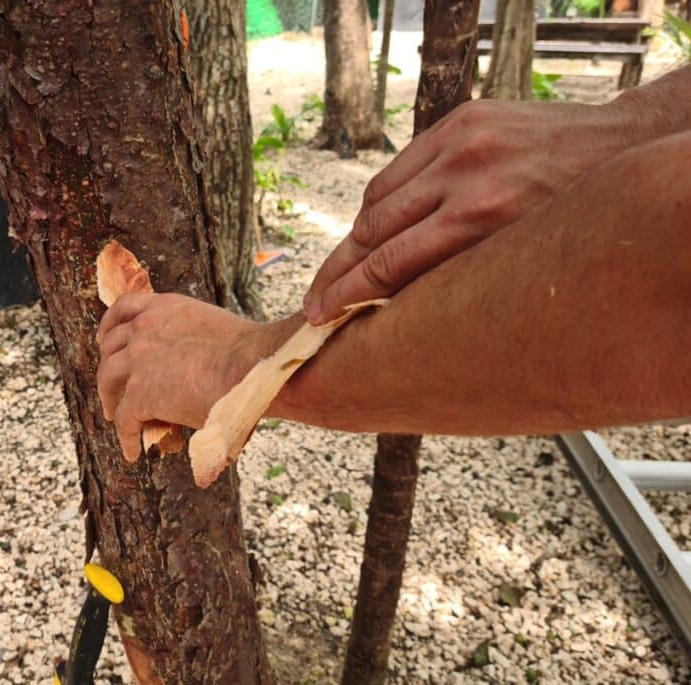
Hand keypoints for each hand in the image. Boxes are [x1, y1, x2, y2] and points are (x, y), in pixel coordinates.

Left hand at [96, 293, 279, 461]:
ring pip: (108, 380)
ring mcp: (138, 359)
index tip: (104, 339)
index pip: (126, 308)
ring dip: (109, 399)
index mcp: (165, 307)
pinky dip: (126, 437)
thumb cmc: (251, 355)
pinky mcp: (139, 393)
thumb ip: (191, 339)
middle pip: (111, 347)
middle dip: (108, 366)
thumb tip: (192, 365)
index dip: (110, 325)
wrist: (252, 367)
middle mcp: (145, 328)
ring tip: (114, 416)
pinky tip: (133, 451)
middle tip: (112, 385)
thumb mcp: (213, 329)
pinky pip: (124, 419)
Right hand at [303, 98, 637, 323]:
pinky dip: (383, 201)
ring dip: (356, 238)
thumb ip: (456, 276)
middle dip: (336, 272)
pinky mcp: (459, 120)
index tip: (318, 316)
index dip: (345, 294)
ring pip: (377, 198)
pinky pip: (399, 168)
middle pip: (370, 230)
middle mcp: (464, 175)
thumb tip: (393, 306)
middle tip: (314, 302)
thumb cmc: (576, 219)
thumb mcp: (521, 261)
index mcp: (480, 218)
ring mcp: (459, 141)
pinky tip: (377, 225)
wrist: (618, 146)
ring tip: (344, 270)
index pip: (387, 263)